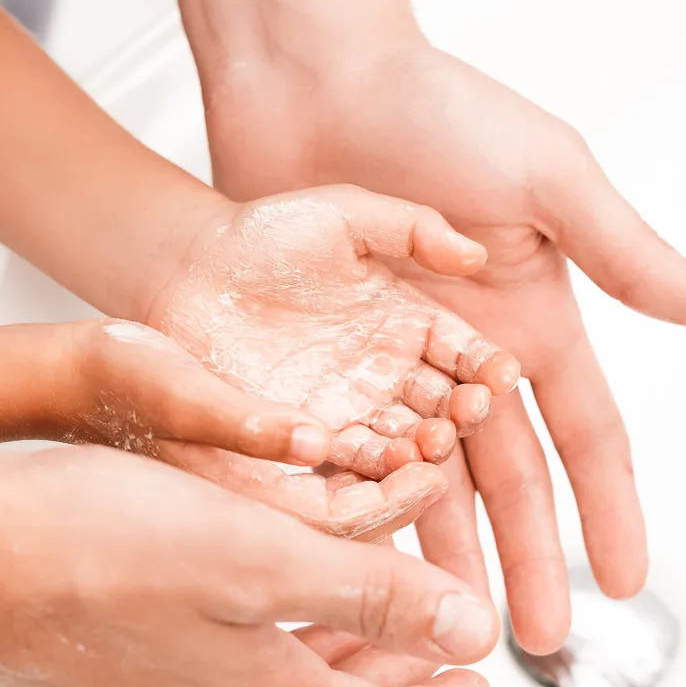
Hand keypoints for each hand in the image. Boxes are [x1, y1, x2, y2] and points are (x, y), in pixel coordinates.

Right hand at [0, 444, 498, 686]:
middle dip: (392, 676)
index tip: (481, 684)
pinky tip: (240, 589)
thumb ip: (367, 595)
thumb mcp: (260, 556)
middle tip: (431, 640)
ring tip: (352, 605)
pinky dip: (260, 636)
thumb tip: (463, 633)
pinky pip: (209, 667)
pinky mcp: (98, 665)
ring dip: (325, 652)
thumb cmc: (86, 551)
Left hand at [144, 185, 520, 539]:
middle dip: (463, 414)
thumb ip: (410, 226)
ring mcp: (353, 411)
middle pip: (445, 406)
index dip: (486, 364)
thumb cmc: (263, 236)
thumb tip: (475, 253)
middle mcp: (391, 373)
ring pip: (406, 442)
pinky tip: (383, 466)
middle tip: (467, 413)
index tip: (499, 374)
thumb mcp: (342, 214)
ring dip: (424, 450)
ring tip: (429, 445)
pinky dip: (372, 472)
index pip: (465, 351)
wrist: (186, 274)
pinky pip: (351, 466)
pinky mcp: (310, 441)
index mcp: (410, 321)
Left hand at [205, 39, 685, 651]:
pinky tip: (363, 568)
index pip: (583, 437)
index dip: (607, 510)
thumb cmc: (433, 106)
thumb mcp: (550, 179)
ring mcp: (388, 365)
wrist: (309, 71)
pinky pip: (341, 455)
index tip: (624, 582)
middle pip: (507, 484)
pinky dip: (357, 511)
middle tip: (534, 642)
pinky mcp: (319, 363)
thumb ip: (627, 255)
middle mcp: (465, 355)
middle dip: (528, 561)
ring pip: (425, 487)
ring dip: (446, 556)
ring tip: (451, 626)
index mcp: (530, 318)